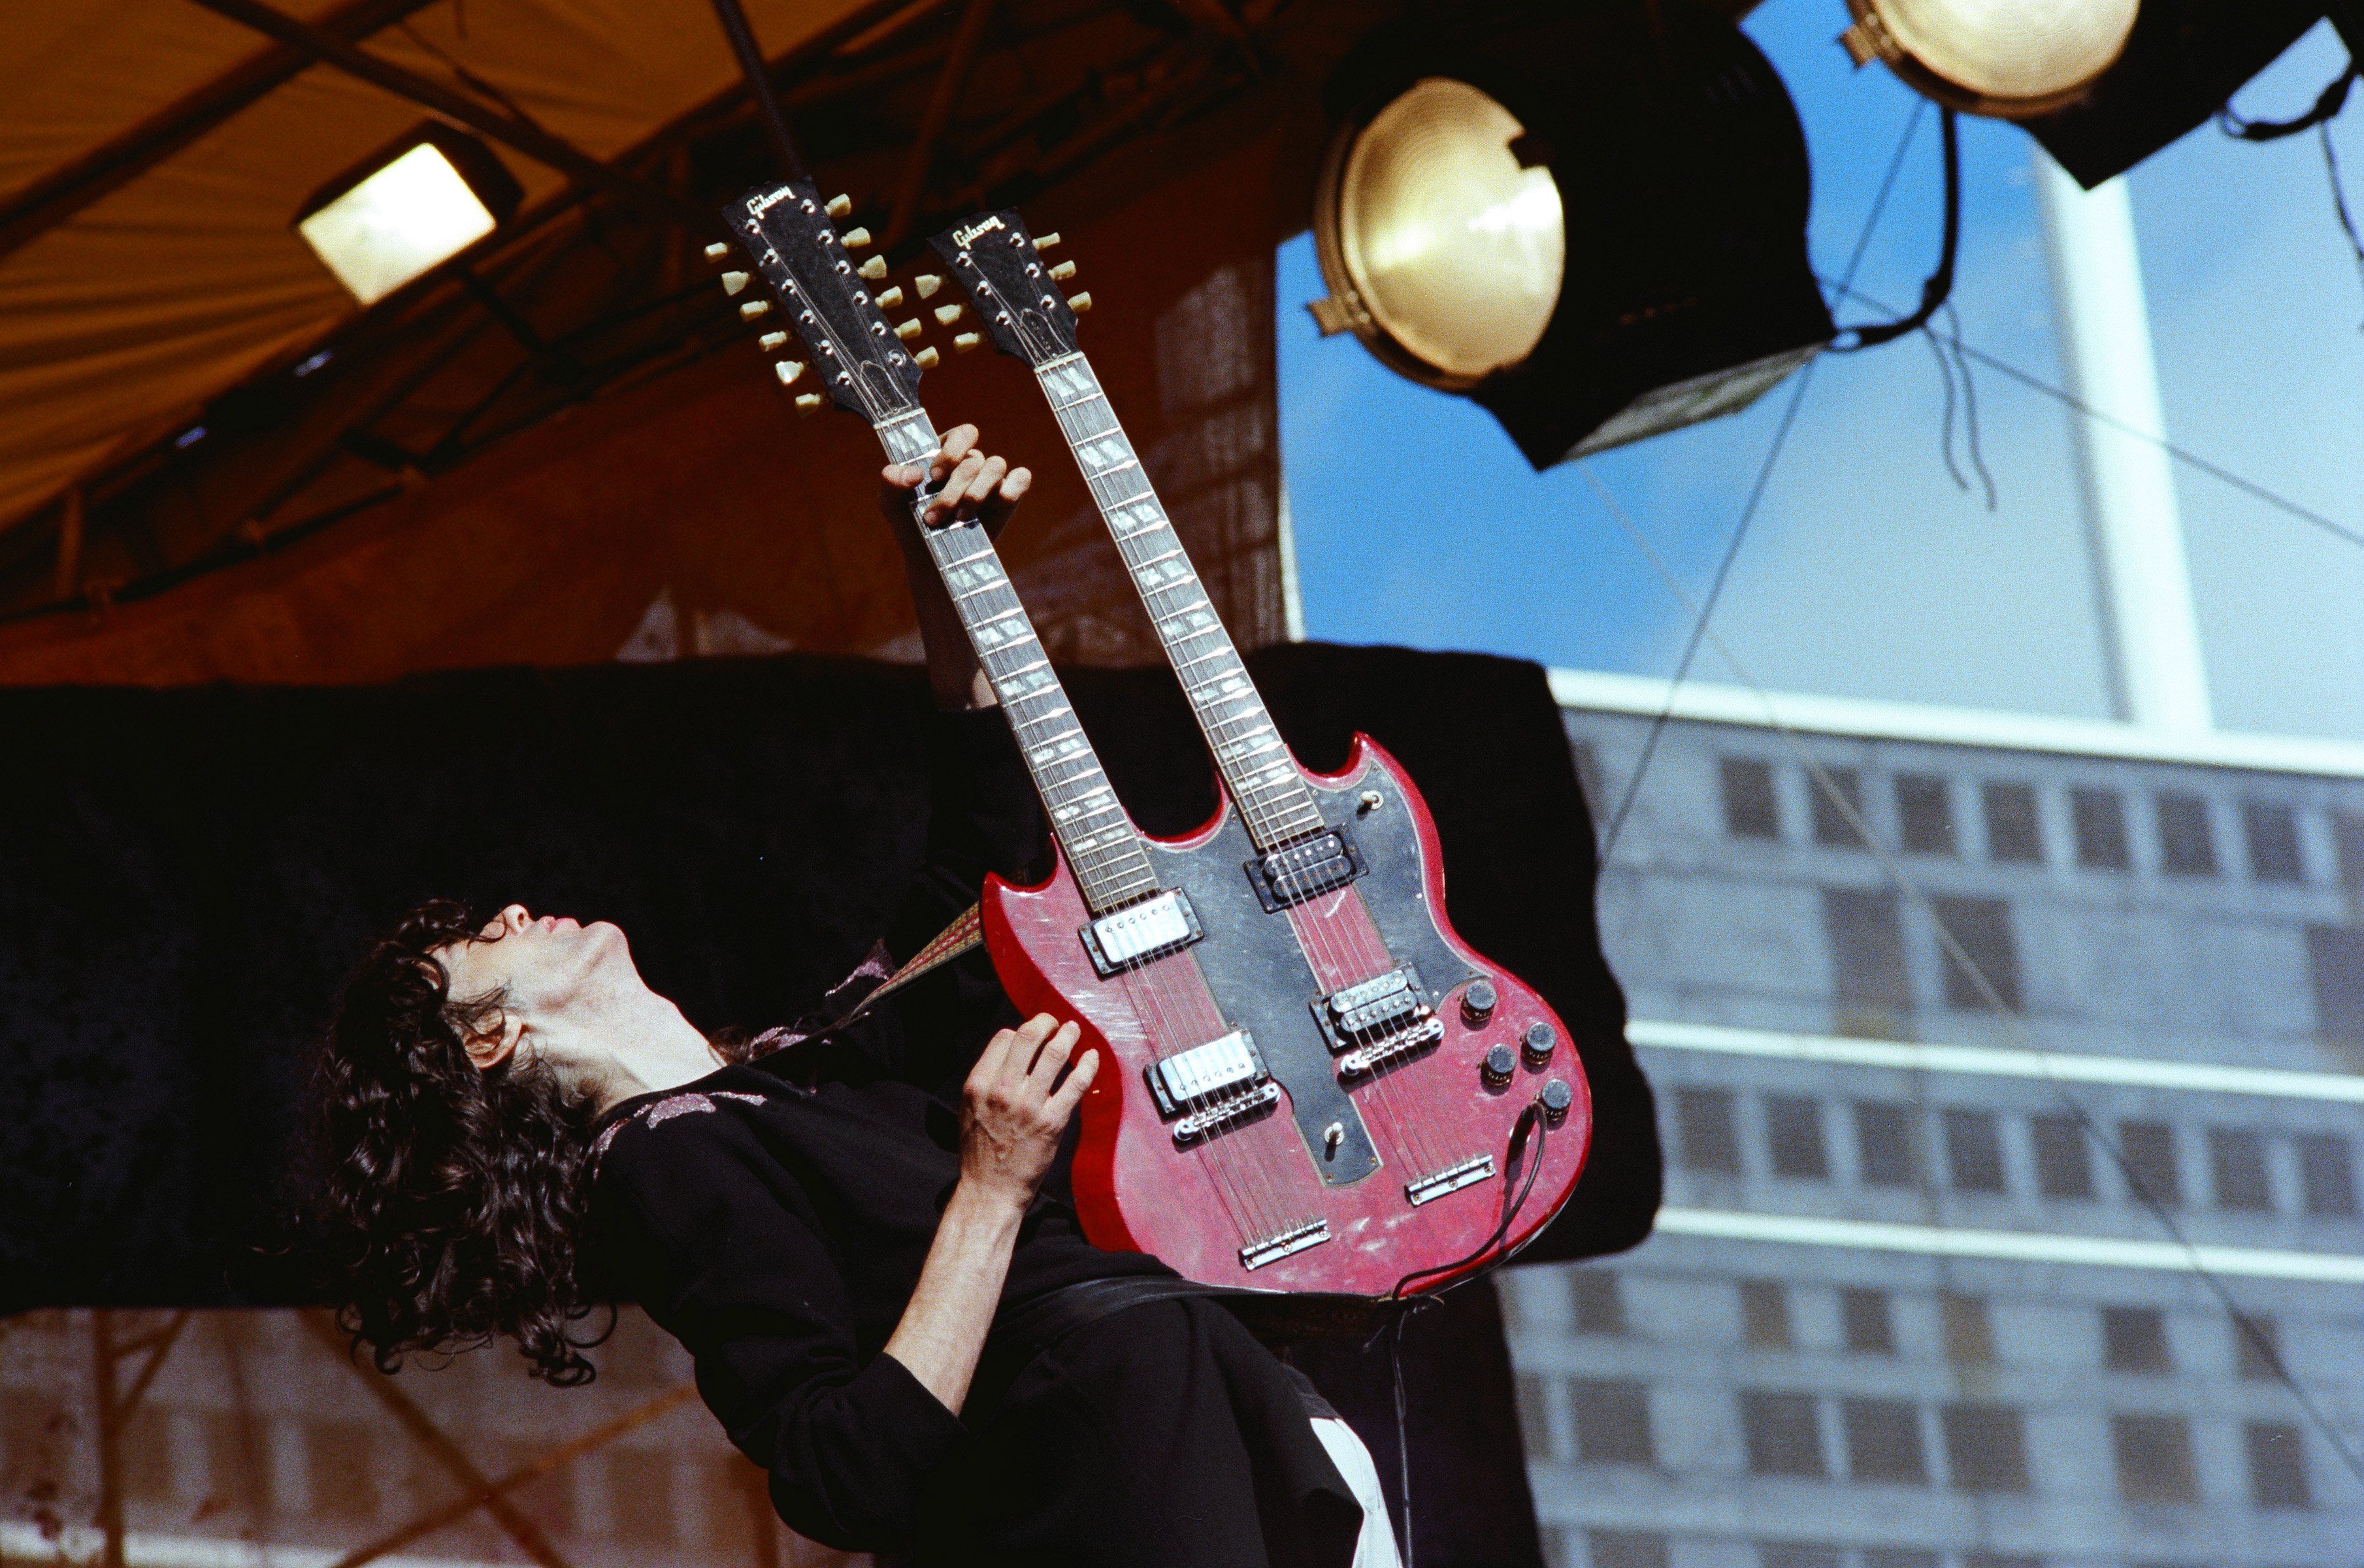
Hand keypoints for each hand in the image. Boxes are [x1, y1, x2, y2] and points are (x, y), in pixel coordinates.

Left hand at [879, 423, 1030, 540]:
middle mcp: (971, 462)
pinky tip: (987, 512)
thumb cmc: (912, 525)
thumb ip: (891, 482)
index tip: (933, 477)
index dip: (951, 452)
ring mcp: (991, 479)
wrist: (931, 560)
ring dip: (976, 493)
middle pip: (974, 459)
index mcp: (947, 453)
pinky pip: (1020, 480)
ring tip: (959, 518)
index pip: (962, 434)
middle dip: (953, 490)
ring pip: (996, 465)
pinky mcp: (1008, 497)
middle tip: (934, 517)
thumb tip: (914, 473)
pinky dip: (1009, 490)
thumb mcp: (892, 504)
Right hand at [958, 1013, 1095, 1210]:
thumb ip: (986, 1080)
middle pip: (1029, 1037)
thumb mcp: (969, 1109)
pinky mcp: (1053, 1121)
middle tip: (1055, 1021)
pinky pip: (1075, 1083)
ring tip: (1073, 1030)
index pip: (1004, 1039)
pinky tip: (1091, 1056)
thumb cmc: (980, 1151)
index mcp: (979, 1084)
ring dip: (1068, 1036)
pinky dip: (1087, 1065)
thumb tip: (1008, 1051)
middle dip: (1046, 1022)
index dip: (1020, 1030)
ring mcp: (1030, 1105)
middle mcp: (1003, 1090)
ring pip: (1054, 1054)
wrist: (991, 1189)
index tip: (1031, 1032)